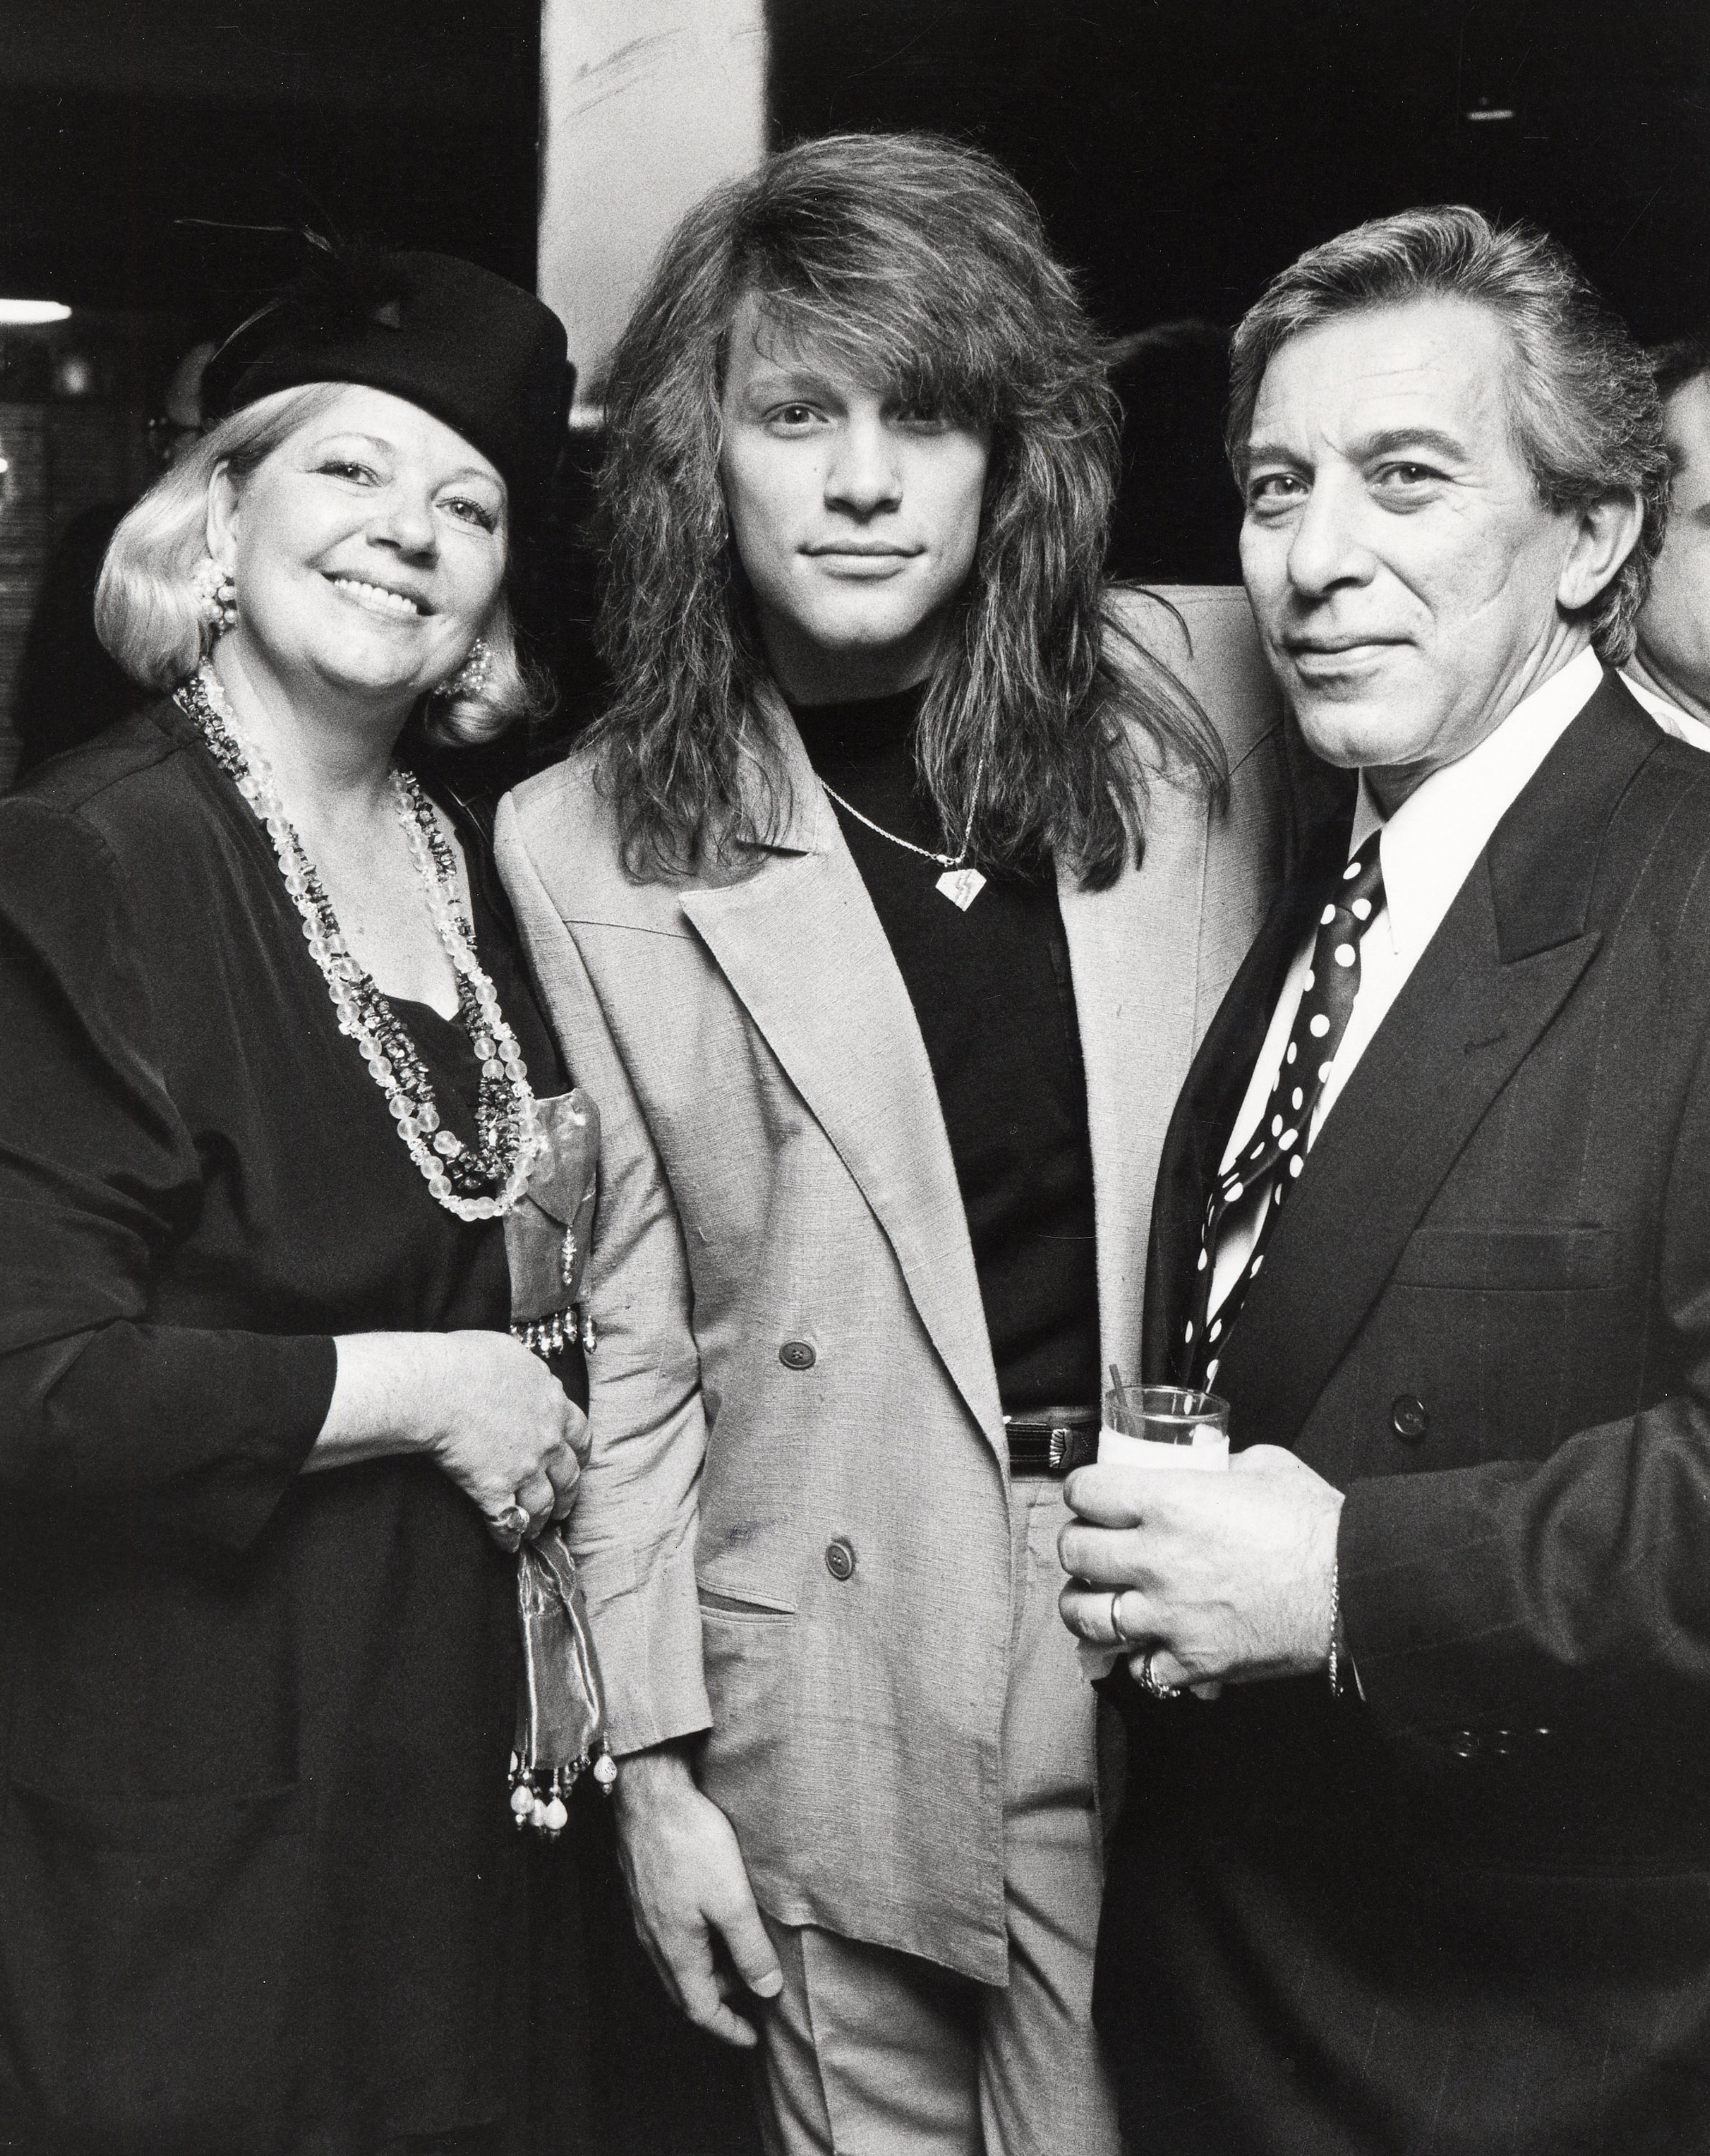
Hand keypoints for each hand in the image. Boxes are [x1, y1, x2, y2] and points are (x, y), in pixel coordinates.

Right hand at [420, 1332, 589, 1546]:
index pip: (580, 1433)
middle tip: (564, 1506)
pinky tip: (508, 1545)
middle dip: (569, 1493)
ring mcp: (525, 1467)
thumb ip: (524, 1371)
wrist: (439, 1386)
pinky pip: (508, 1522)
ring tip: (537, 1529)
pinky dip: (509, 1537)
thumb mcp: (508, 1353)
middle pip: (569, 1474)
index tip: (578, 1462)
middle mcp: (547, 1439)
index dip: (579, 1452)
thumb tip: (522, 1373)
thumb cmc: (465, 1360)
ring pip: (543, 1503)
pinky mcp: (496, 1490)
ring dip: (541, 1519)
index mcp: (552, 1402)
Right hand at [613, 1745, 783, 2047]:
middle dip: (719, 2000)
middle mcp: (652, 1937)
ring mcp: (644, 1911)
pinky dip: (695, 1941)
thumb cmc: (691, 1842)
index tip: (753, 2038)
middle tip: (752, 1994)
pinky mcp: (644, 1886)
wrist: (650, 1791)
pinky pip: (669, 1932)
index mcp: (674, 1949)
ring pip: (676, 1958)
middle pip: (685, 1987)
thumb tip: (767, 1991)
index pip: (699, 2008)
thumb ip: (750, 1948)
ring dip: (708, 1967)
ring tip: (741, 1952)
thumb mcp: (732, 1899)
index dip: (728, 2029)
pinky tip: (714, 1916)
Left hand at [1058, 1445, 1343, 1689]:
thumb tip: (1204, 1470)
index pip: (1086, 1491)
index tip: (1089, 1497)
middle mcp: (1156, 1558)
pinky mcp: (1192, 1660)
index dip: (1083, 1491)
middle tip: (1092, 1544)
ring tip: (1097, 1598)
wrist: (1356, 1587)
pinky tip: (1149, 1643)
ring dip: (1086, 1604)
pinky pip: (1137, 1667)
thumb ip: (1218, 1467)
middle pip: (1076, 1551)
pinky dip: (1138, 1657)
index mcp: (1168, 1502)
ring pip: (1086, 1615)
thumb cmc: (1317, 1528)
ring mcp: (1169, 1615)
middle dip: (1079, 1544)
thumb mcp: (1263, 1467)